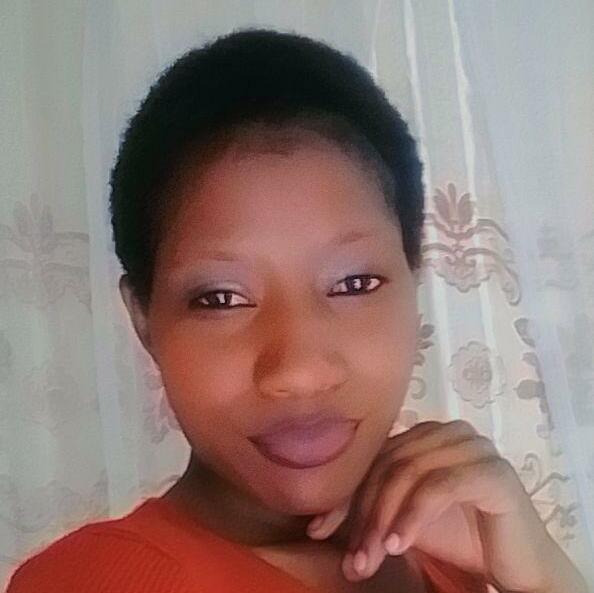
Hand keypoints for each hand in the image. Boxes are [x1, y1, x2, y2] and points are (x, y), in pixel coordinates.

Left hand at [306, 420, 587, 592]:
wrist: (517, 563)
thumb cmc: (459, 536)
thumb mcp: (402, 517)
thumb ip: (370, 507)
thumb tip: (315, 523)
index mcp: (425, 433)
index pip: (373, 456)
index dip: (343, 494)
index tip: (318, 530)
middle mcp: (448, 430)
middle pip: (388, 463)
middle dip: (362, 513)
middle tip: (352, 558)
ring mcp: (473, 446)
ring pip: (407, 471)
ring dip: (382, 519)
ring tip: (370, 558)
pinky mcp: (493, 471)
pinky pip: (439, 487)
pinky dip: (412, 516)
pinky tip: (399, 545)